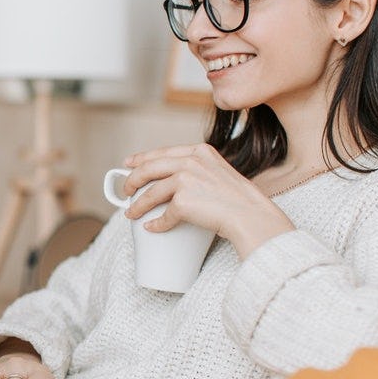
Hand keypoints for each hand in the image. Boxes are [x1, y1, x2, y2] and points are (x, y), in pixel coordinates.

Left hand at [122, 143, 293, 257]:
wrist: (252, 216)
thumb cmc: (239, 200)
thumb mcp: (219, 172)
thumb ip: (199, 170)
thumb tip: (173, 183)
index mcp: (200, 151)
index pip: (163, 151)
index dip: (142, 158)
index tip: (128, 164)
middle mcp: (191, 161)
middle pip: (149, 168)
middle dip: (132, 180)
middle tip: (125, 190)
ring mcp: (186, 179)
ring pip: (151, 192)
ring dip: (137, 205)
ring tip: (131, 213)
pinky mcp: (183, 201)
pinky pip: (163, 215)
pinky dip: (156, 224)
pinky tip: (152, 227)